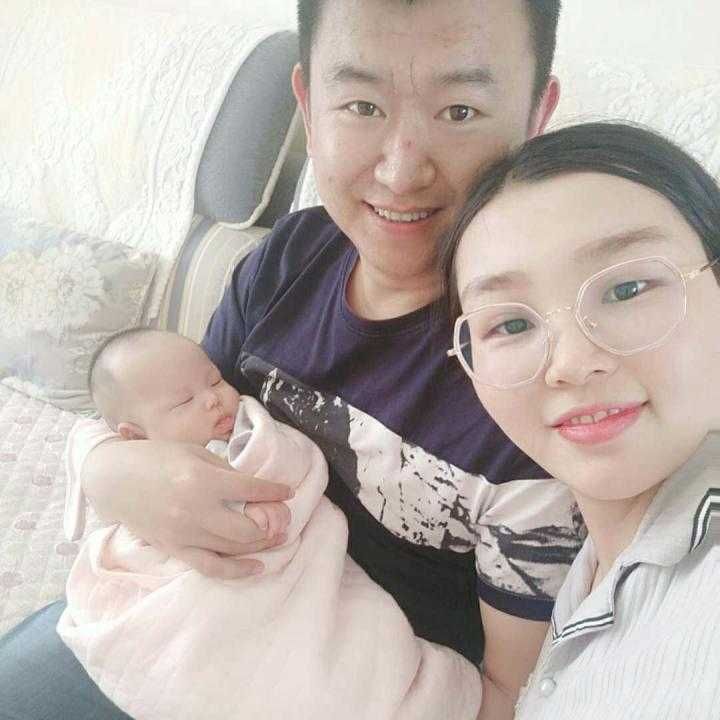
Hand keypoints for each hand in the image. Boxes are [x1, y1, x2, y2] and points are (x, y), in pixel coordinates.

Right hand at [82, 439, 292, 577]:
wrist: (114, 479)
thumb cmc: (156, 458)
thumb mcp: (194, 452)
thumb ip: (224, 470)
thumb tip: (252, 488)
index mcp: (201, 479)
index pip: (251, 489)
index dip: (275, 491)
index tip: (288, 492)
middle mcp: (195, 510)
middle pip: (247, 528)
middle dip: (272, 525)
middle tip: (284, 520)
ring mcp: (184, 534)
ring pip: (233, 548)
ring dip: (261, 545)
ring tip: (276, 538)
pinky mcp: (175, 549)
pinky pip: (210, 567)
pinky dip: (236, 570)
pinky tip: (257, 566)